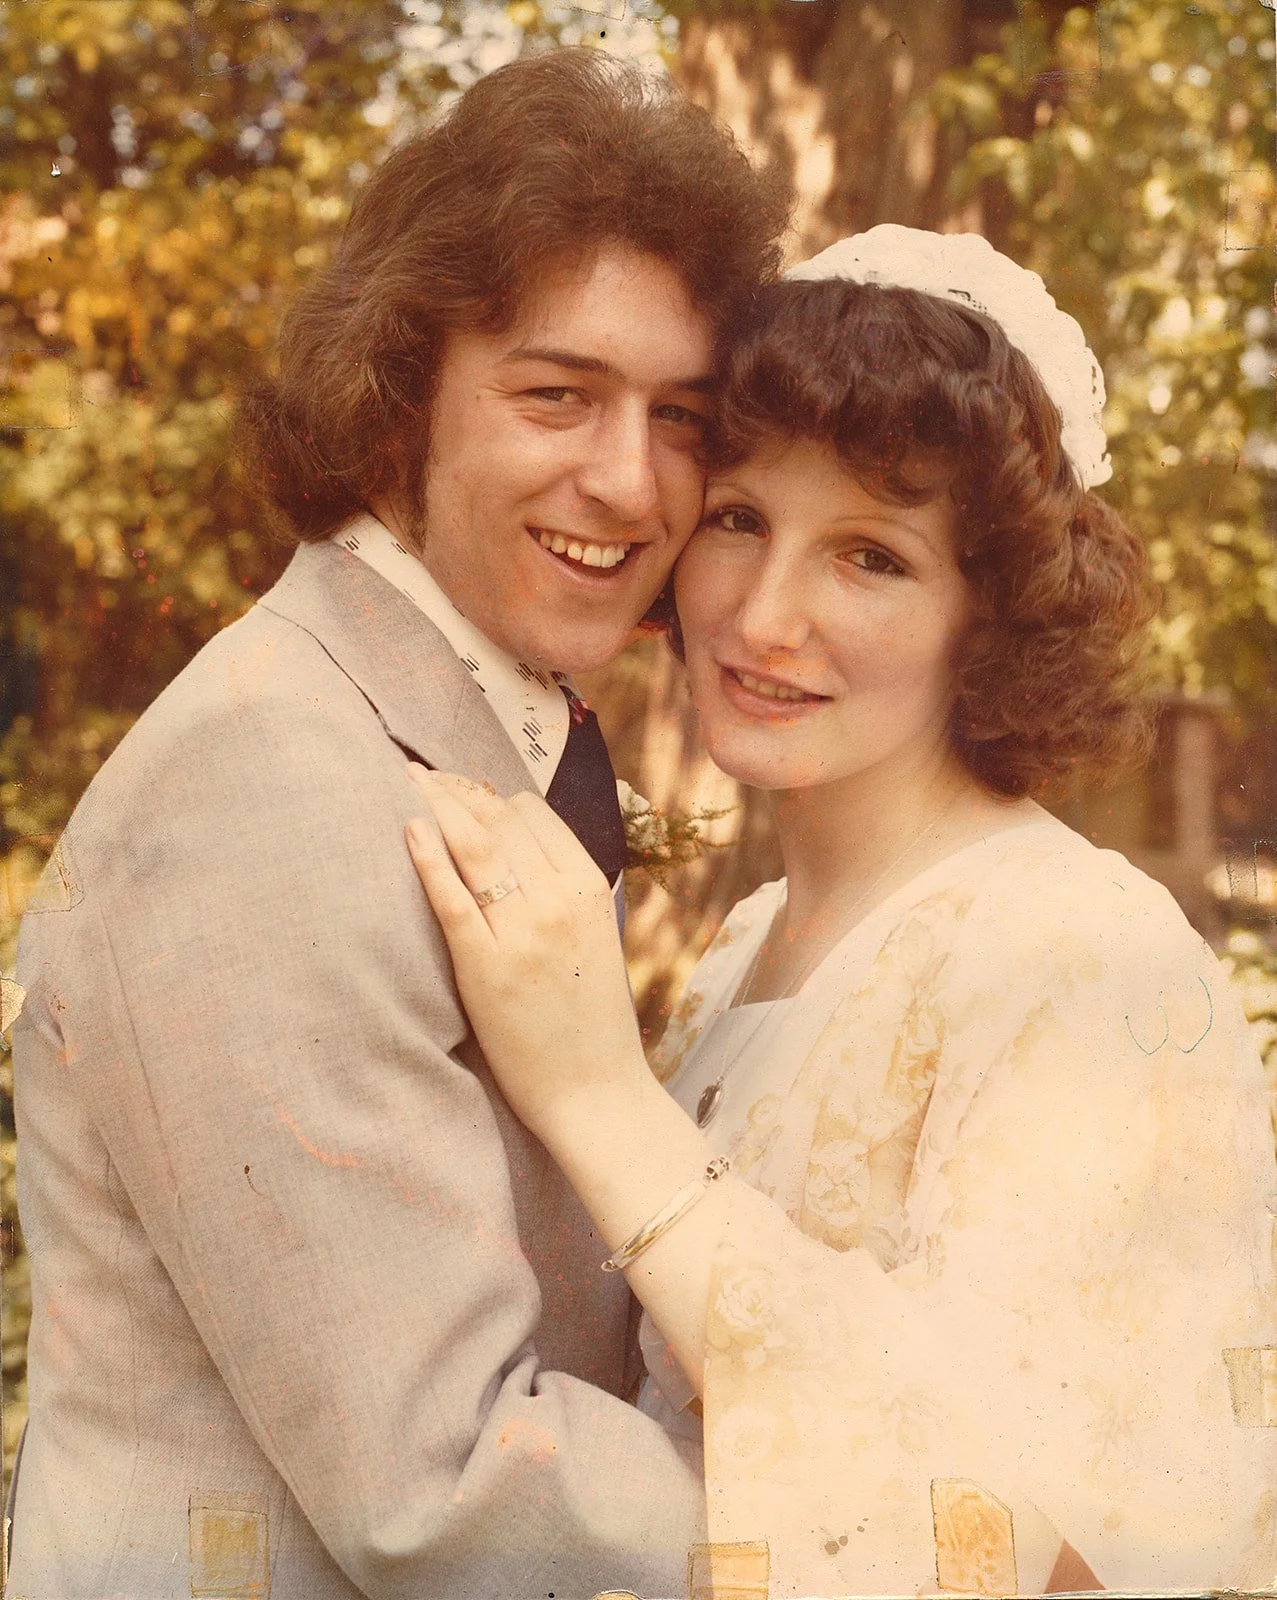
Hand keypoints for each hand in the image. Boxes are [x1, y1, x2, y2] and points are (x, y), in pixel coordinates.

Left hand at [404, 768, 648, 1139]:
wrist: (596, 1091)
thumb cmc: (590, 1019)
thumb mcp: (593, 937)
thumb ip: (564, 892)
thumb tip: (518, 850)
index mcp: (589, 888)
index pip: (533, 815)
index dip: (490, 795)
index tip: (461, 789)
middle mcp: (559, 900)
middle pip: (500, 820)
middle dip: (457, 791)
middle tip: (421, 777)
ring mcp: (524, 932)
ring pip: (475, 847)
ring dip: (437, 805)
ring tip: (406, 784)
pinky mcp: (487, 967)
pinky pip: (452, 899)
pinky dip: (429, 858)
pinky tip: (409, 830)